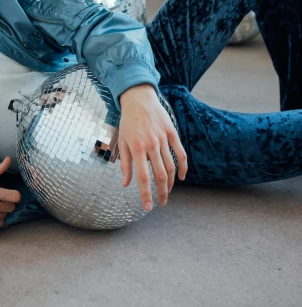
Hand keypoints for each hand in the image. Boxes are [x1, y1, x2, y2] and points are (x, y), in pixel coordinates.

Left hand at [118, 84, 187, 210]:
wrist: (139, 98)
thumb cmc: (128, 121)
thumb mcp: (122, 142)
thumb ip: (125, 164)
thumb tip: (126, 184)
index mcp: (137, 148)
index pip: (143, 177)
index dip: (146, 194)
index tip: (148, 207)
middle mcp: (151, 144)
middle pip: (160, 175)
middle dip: (161, 193)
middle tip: (161, 203)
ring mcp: (163, 138)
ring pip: (171, 167)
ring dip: (170, 183)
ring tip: (167, 191)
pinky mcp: (172, 133)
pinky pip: (180, 153)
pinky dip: (183, 167)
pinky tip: (181, 177)